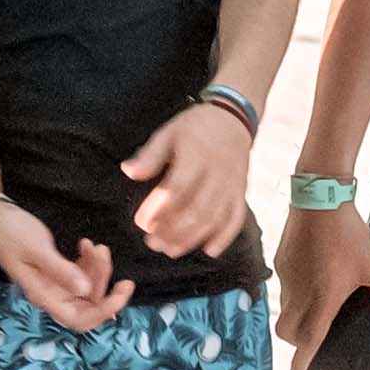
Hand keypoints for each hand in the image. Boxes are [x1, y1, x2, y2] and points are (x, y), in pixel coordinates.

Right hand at [0, 199, 127, 334]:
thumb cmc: (10, 234)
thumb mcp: (37, 251)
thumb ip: (60, 270)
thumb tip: (85, 290)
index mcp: (44, 297)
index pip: (79, 319)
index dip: (103, 311)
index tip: (122, 292)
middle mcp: (51, 295)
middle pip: (88, 303)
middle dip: (103, 282)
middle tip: (105, 254)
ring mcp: (55, 284)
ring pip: (87, 286)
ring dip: (97, 267)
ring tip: (93, 245)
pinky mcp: (57, 270)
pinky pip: (81, 273)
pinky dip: (89, 261)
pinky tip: (86, 244)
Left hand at [120, 98, 254, 262]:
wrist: (233, 118)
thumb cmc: (196, 126)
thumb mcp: (169, 132)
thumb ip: (150, 155)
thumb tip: (128, 172)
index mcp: (196, 155)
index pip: (178, 188)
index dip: (159, 209)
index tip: (142, 223)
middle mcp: (217, 173)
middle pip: (197, 209)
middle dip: (173, 231)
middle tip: (151, 241)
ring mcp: (231, 185)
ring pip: (214, 219)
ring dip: (192, 239)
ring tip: (170, 250)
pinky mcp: (241, 193)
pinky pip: (236, 219)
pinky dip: (225, 238)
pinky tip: (209, 251)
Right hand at [274, 193, 369, 369]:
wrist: (319, 198)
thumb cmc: (348, 235)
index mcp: (322, 300)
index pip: (307, 341)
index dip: (301, 361)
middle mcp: (299, 294)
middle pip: (287, 332)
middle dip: (296, 342)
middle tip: (309, 340)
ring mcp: (286, 278)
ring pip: (284, 310)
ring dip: (295, 318)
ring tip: (314, 307)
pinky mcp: (280, 262)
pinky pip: (283, 288)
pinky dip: (293, 294)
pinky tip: (310, 278)